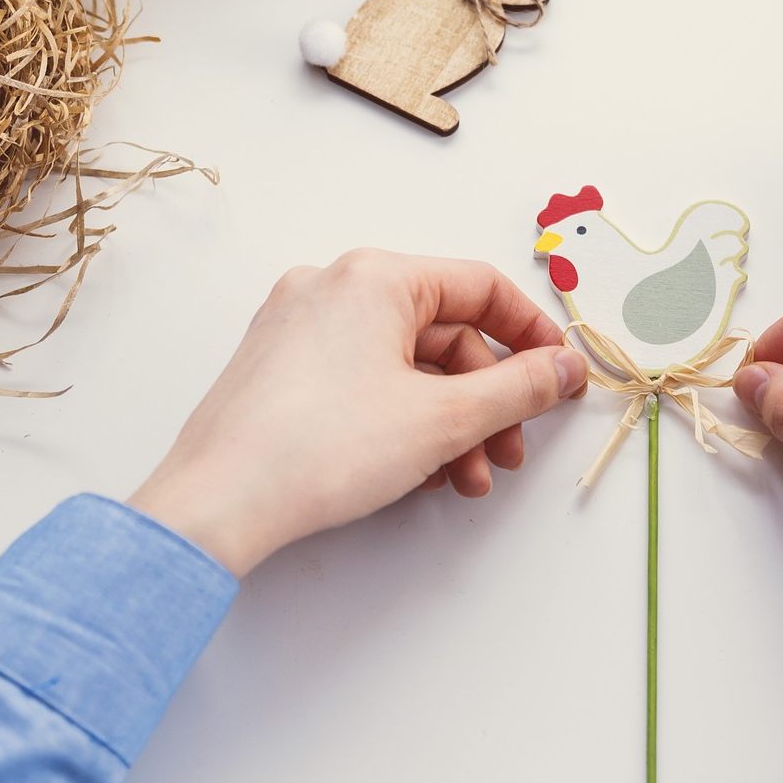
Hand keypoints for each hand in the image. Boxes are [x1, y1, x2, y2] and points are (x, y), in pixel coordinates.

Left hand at [129, 251, 587, 576]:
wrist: (217, 505)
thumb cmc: (321, 449)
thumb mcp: (445, 419)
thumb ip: (519, 389)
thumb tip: (564, 368)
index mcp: (375, 276)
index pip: (481, 287)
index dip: (532, 335)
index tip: (558, 378)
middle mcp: (333, 286)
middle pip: (443, 333)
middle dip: (486, 402)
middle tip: (509, 453)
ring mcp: (299, 326)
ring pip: (404, 365)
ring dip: (448, 422)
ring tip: (464, 481)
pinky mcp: (279, 368)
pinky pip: (363, 380)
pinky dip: (401, 420)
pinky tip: (418, 473)